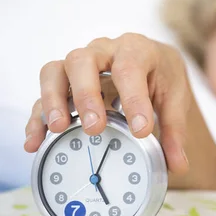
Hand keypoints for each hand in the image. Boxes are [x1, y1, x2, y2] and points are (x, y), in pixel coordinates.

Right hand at [24, 33, 192, 174]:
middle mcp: (104, 51)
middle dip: (85, 95)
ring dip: (54, 100)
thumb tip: (178, 165)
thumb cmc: (162, 76)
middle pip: (82, 61)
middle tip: (94, 128)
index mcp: (136, 50)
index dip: (133, 99)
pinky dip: (38, 117)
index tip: (140, 130)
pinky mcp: (64, 80)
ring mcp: (80, 64)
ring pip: (55, 71)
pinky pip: (44, 93)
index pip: (130, 68)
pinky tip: (36, 141)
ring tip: (60, 129)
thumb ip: (175, 130)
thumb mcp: (175, 98)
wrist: (154, 62)